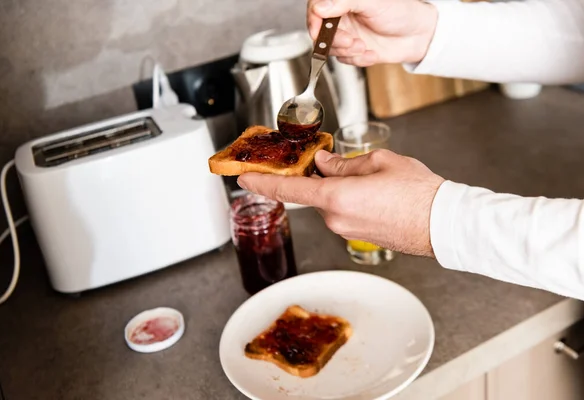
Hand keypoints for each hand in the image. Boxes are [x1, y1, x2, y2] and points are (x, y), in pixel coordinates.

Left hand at [237, 149, 444, 256]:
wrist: (442, 224)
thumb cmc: (417, 193)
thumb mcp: (379, 162)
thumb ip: (343, 163)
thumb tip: (324, 164)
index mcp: (336, 196)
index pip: (287, 188)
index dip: (261, 181)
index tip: (243, 177)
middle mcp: (335, 218)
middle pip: (313, 191)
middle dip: (318, 174)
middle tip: (332, 158)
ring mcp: (345, 229)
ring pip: (329, 200)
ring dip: (337, 186)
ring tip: (370, 176)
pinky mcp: (356, 234)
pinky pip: (342, 211)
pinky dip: (346, 197)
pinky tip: (372, 191)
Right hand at [307, 0, 438, 65]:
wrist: (417, 36)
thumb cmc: (400, 13)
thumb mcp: (372, 3)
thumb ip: (344, 2)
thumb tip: (320, 7)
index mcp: (342, 1)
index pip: (316, 9)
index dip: (314, 21)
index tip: (319, 30)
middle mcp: (341, 18)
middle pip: (320, 33)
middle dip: (335, 40)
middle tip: (350, 41)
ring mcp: (346, 35)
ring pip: (330, 49)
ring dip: (347, 51)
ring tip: (364, 46)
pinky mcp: (352, 51)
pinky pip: (344, 60)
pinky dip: (358, 60)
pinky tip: (372, 53)